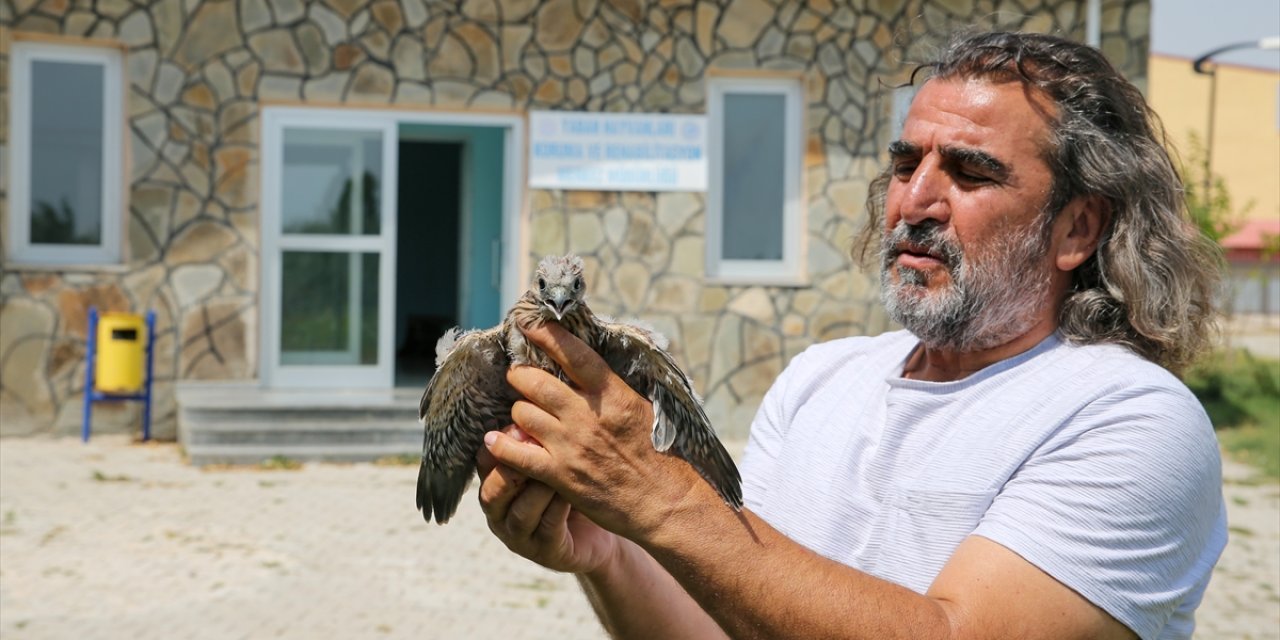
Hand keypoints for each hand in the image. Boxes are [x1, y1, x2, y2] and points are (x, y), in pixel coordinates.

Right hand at [477, 425, 619, 573]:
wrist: (603, 527)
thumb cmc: (573, 481)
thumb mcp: (554, 454)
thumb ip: (539, 431)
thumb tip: (536, 385)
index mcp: (496, 482)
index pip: (484, 460)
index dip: (498, 441)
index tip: (520, 422)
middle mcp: (500, 512)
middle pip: (491, 490)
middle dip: (512, 467)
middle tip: (534, 444)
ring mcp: (520, 536)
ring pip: (518, 512)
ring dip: (538, 487)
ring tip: (558, 467)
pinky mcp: (545, 552)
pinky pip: (546, 528)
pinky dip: (557, 507)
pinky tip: (572, 490)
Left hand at [483, 322, 702, 538]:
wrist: (663, 500)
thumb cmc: (657, 454)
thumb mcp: (641, 408)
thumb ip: (611, 387)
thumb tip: (588, 364)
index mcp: (612, 393)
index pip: (573, 353)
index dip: (546, 335)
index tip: (528, 323)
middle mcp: (587, 414)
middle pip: (536, 382)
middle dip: (520, 375)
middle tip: (517, 376)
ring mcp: (571, 444)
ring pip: (523, 413)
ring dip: (517, 411)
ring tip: (520, 414)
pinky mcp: (560, 474)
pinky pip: (517, 454)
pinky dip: (501, 445)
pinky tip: (494, 440)